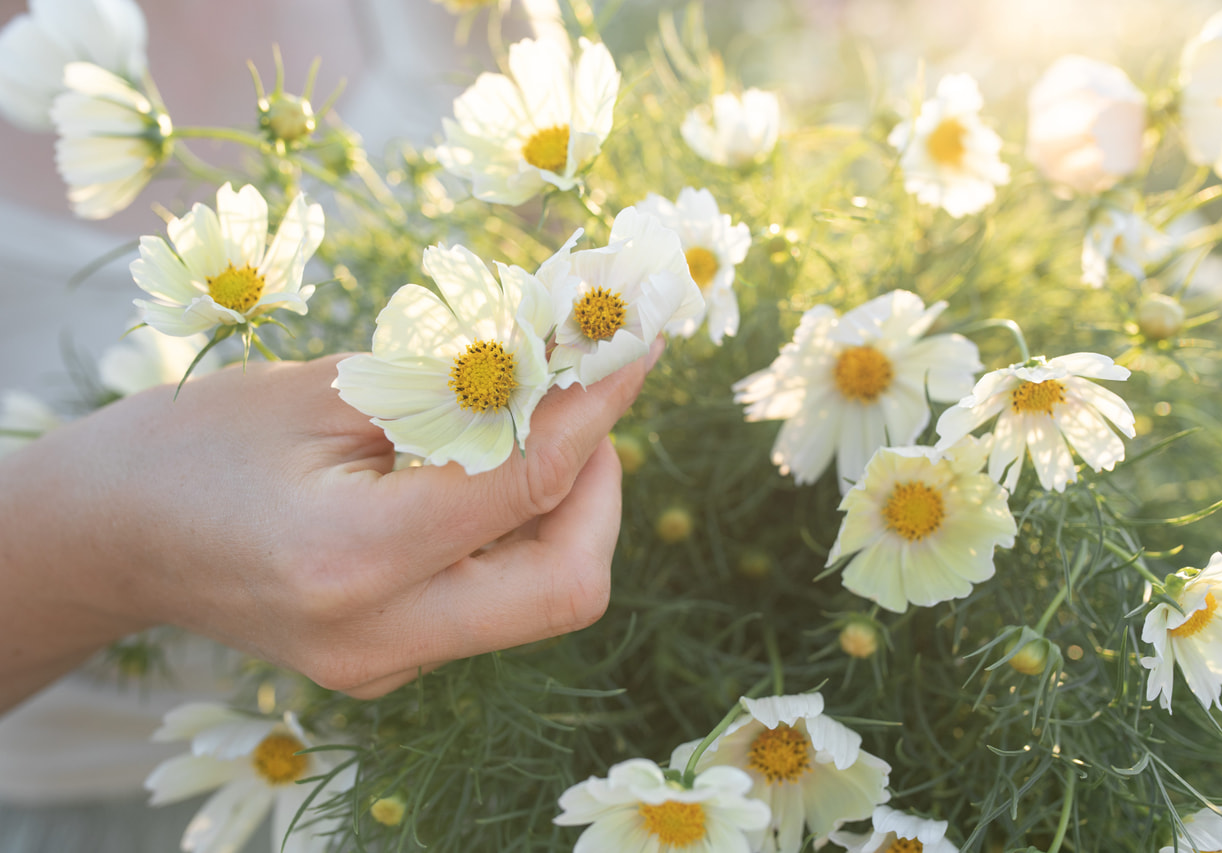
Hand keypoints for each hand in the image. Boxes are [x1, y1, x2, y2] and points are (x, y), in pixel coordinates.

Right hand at [0, 342, 658, 708]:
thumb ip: (451, 384)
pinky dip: (519, 536)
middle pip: (568, 587)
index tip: (636, 350)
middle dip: (602, 490)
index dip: (599, 410)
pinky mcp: (389, 662)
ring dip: (566, 511)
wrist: (110, 538)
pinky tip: (486, 476)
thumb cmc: (194, 444)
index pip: (527, 485)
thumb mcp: (322, 389)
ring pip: (543, 601)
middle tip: (583, 408)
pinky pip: (497, 605)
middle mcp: (380, 636)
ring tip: (536, 428)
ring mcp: (386, 664)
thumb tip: (565, 361)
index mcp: (352, 559)